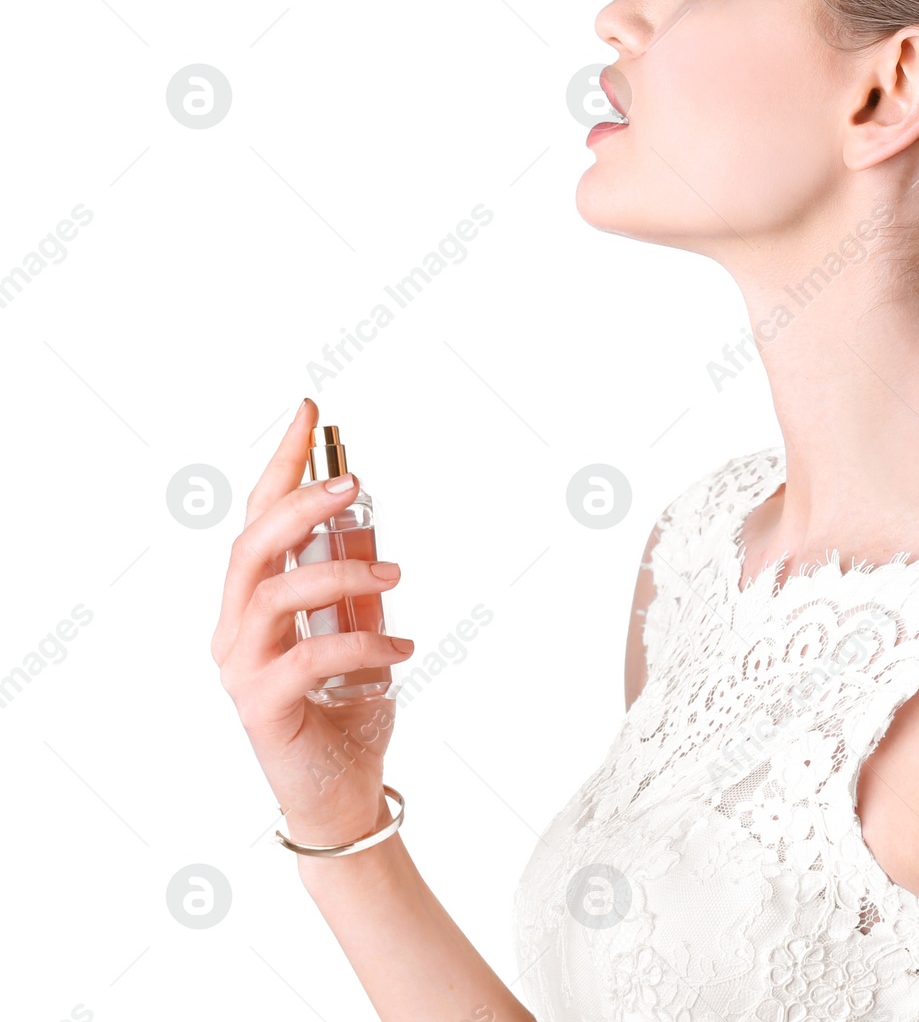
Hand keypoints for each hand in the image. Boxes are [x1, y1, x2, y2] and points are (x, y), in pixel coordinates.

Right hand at [212, 397, 413, 847]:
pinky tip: (400, 649)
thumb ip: (353, 587)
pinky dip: (363, 643)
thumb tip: (368, 530)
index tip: (309, 410)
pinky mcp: (261, 705)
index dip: (281, 461)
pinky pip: (309, 656)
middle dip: (302, 503)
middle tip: (355, 484)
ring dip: (340, 573)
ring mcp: (242, 666)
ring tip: (394, 576)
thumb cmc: (345, 707)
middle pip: (253, 545)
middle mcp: (236, 627)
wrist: (341, 791)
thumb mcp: (357, 631)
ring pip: (274, 593)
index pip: (258, 517)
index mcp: (254, 600)